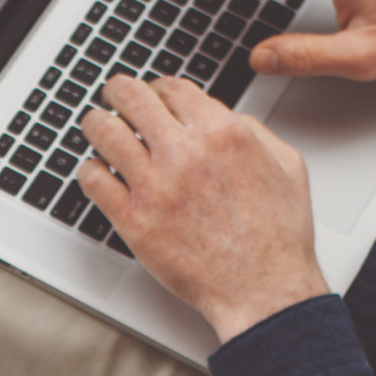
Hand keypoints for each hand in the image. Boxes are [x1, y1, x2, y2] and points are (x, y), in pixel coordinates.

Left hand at [79, 74, 329, 340]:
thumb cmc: (277, 236)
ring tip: (94, 125)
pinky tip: (95, 171)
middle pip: (132, 97)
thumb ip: (254, 131)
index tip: (151, 93)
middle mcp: (185, 152)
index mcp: (222, 132)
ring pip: (105, 132)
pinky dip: (89, 169)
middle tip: (112, 94)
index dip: (156, 86)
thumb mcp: (286, 165)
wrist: (263, 288)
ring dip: (96, 123)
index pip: (172, 87)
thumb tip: (225, 116)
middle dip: (118, 90)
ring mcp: (155, 186)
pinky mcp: (134, 220)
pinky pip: (94, 180)